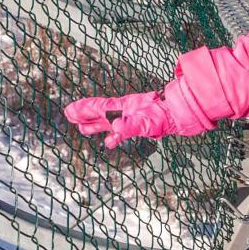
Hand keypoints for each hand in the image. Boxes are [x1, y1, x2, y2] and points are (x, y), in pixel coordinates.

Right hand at [63, 90, 191, 147]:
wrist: (180, 114)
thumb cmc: (163, 116)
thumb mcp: (145, 123)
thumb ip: (129, 126)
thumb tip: (114, 128)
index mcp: (122, 108)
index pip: (98, 107)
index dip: (83, 109)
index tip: (69, 110)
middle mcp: (124, 112)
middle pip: (99, 114)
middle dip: (84, 115)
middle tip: (69, 116)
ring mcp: (131, 118)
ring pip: (108, 122)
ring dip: (95, 125)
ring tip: (82, 128)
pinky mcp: (139, 126)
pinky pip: (121, 132)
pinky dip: (113, 136)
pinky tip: (110, 141)